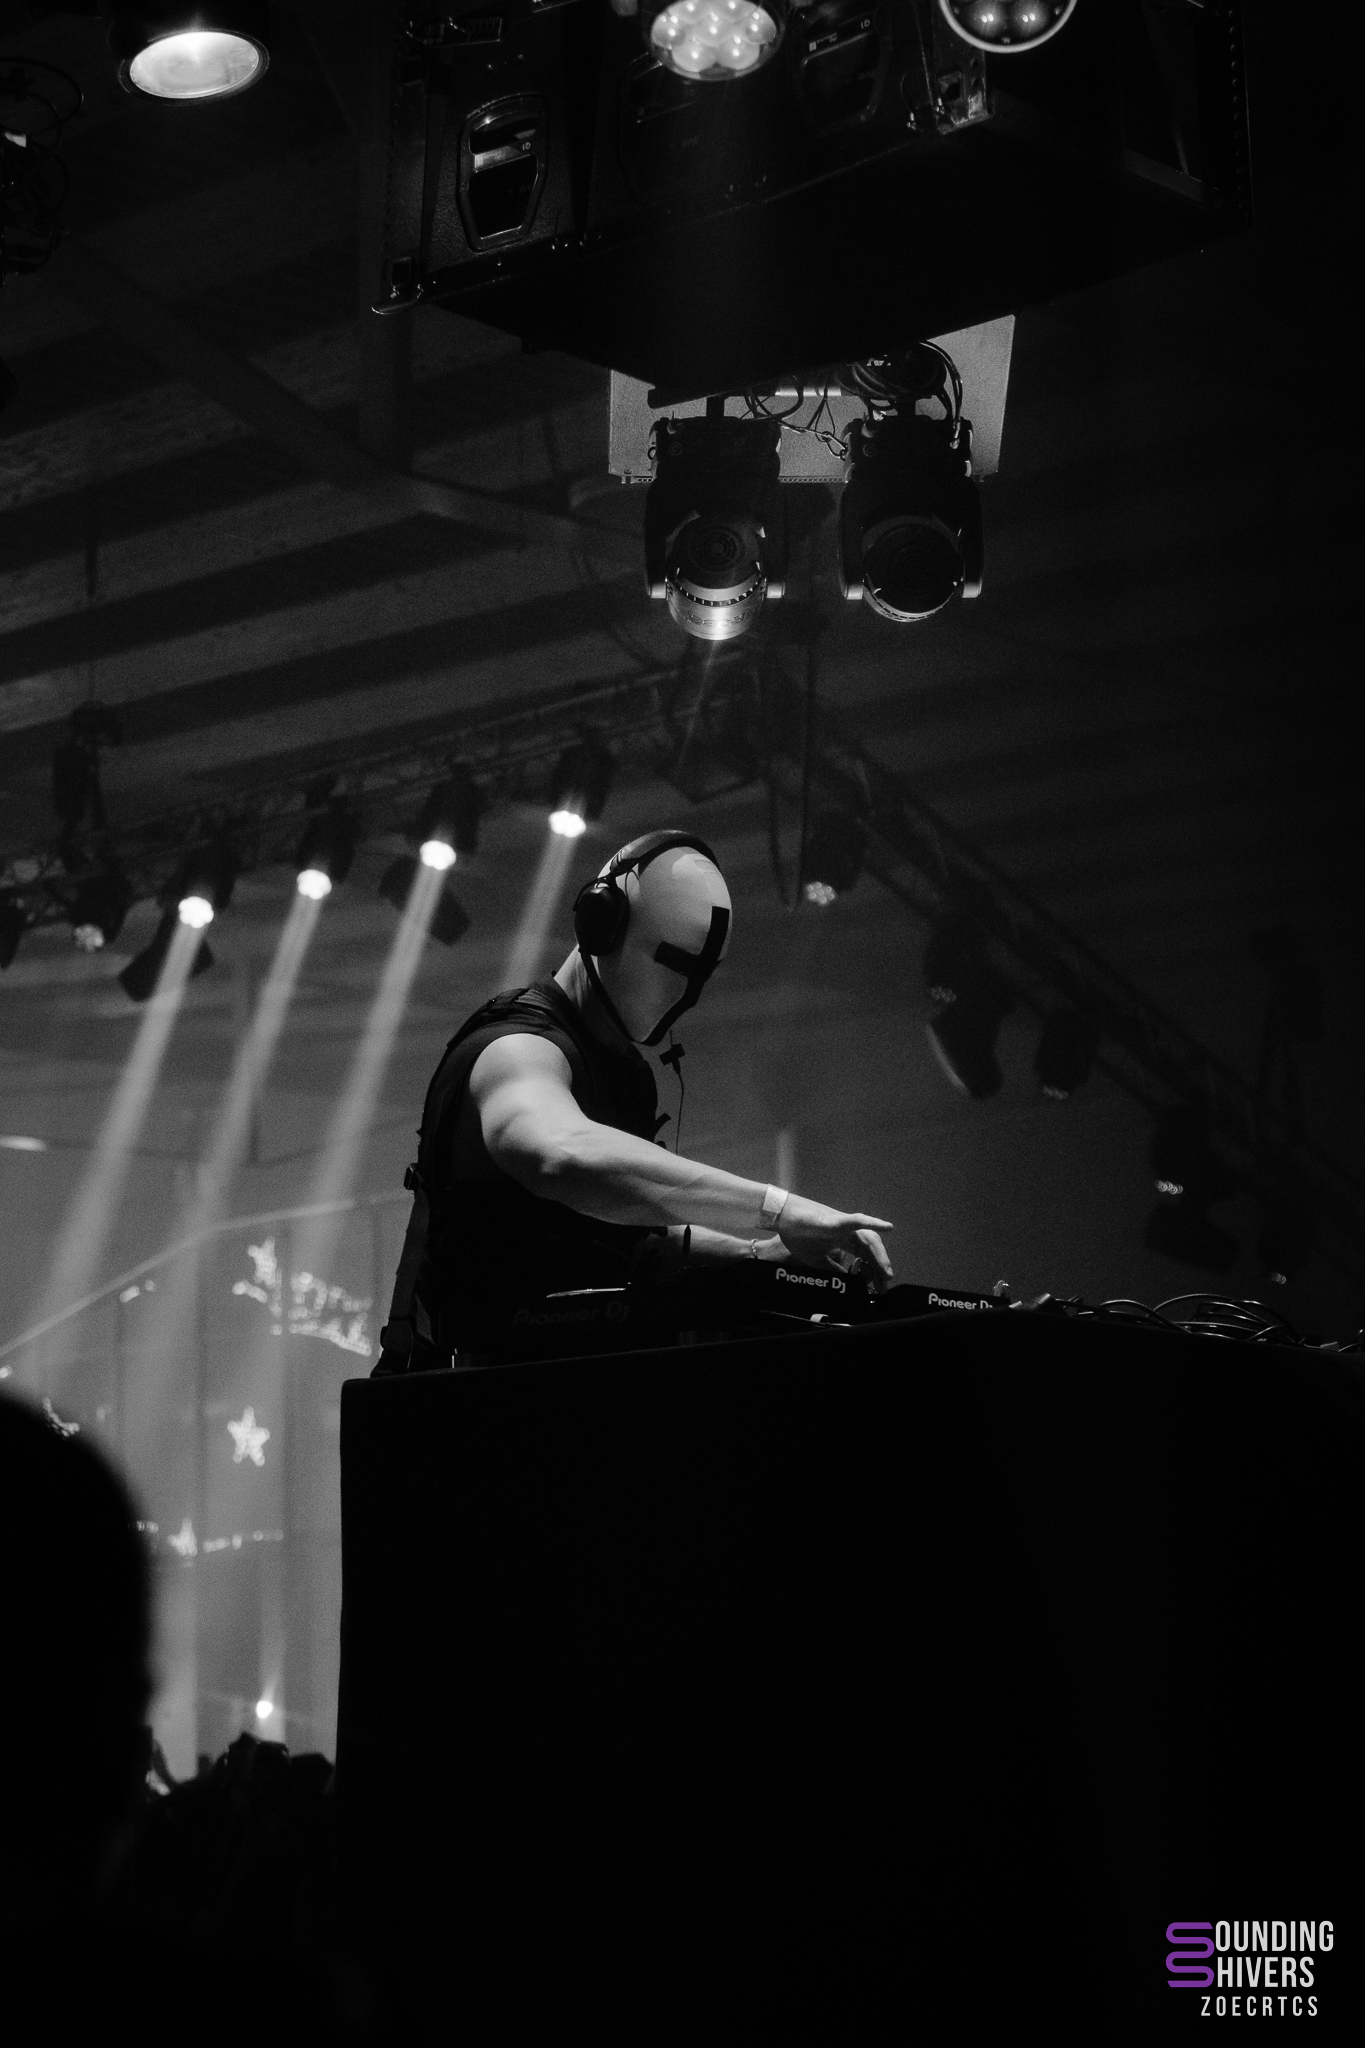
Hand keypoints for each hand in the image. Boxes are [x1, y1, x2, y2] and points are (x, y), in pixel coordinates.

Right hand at [774, 1196, 894, 1289]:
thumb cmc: (797, 1235)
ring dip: (879, 1255)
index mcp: (842, 1240)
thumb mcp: (817, 1259)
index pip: (864, 1257)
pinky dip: (873, 1223)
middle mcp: (847, 1232)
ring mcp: (843, 1225)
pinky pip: (858, 1221)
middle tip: (883, 1287)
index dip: (873, 1271)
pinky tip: (887, 1227)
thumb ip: (833, 1269)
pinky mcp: (836, 1220)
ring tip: (886, 1271)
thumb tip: (848, 1281)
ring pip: (868, 1239)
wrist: (780, 1219)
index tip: (878, 1288)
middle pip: (870, 1249)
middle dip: (879, 1267)